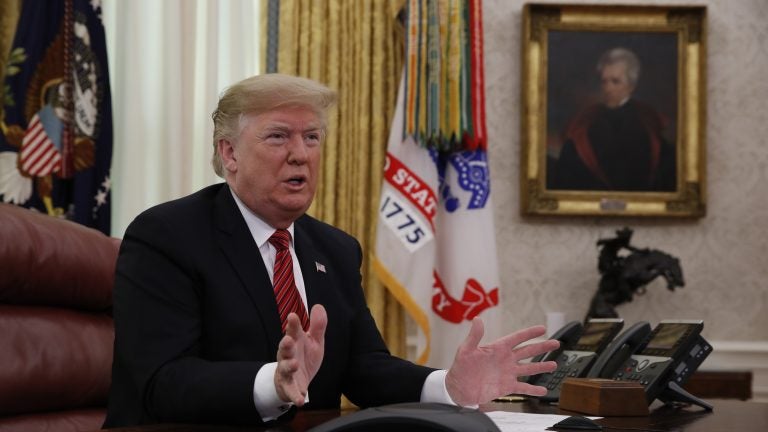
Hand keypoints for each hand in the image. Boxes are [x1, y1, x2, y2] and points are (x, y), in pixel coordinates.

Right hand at [274, 304, 326, 405]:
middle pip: (285, 348)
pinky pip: (291, 392)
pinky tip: (300, 400)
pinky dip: (295, 396)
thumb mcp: (314, 341)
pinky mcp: (289, 387)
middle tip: (288, 339)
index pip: (292, 331)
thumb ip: (317, 326)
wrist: (296, 380)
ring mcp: (287, 371)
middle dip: (285, 344)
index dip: (292, 324)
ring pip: (285, 368)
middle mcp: (288, 355)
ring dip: (288, 366)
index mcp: (294, 342)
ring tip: (294, 364)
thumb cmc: (304, 357)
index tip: (293, 316)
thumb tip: (319, 306)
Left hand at [445, 318, 559, 405]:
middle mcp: (505, 360)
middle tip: (556, 343)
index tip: (542, 328)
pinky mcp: (506, 387)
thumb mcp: (465, 350)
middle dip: (542, 347)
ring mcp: (507, 373)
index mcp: (498, 348)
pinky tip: (543, 390)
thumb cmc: (460, 368)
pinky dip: (533, 390)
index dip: (530, 333)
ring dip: (541, 367)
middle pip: (528, 351)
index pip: (517, 338)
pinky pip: (523, 388)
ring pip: (528, 369)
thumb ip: (474, 336)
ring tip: (554, 365)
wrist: (458, 388)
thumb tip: (477, 320)